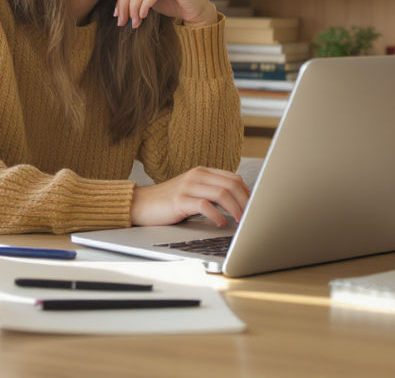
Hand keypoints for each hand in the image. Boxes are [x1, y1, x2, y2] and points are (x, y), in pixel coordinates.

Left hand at [115, 0, 216, 28]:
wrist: (196, 12)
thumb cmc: (173, 5)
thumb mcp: (150, 1)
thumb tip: (117, 11)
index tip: (117, 16)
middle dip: (125, 5)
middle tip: (122, 21)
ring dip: (134, 8)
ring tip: (135, 22)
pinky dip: (144, 6)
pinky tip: (144, 16)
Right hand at [130, 166, 250, 226]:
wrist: (141, 204)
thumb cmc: (168, 201)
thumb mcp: (192, 191)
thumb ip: (211, 192)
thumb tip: (237, 203)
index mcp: (202, 172)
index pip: (234, 178)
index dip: (247, 193)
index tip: (253, 206)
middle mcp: (197, 176)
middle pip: (232, 184)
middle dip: (245, 201)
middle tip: (251, 216)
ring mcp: (188, 186)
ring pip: (222, 193)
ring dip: (235, 209)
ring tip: (240, 220)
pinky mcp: (180, 200)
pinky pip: (205, 205)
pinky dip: (217, 215)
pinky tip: (221, 223)